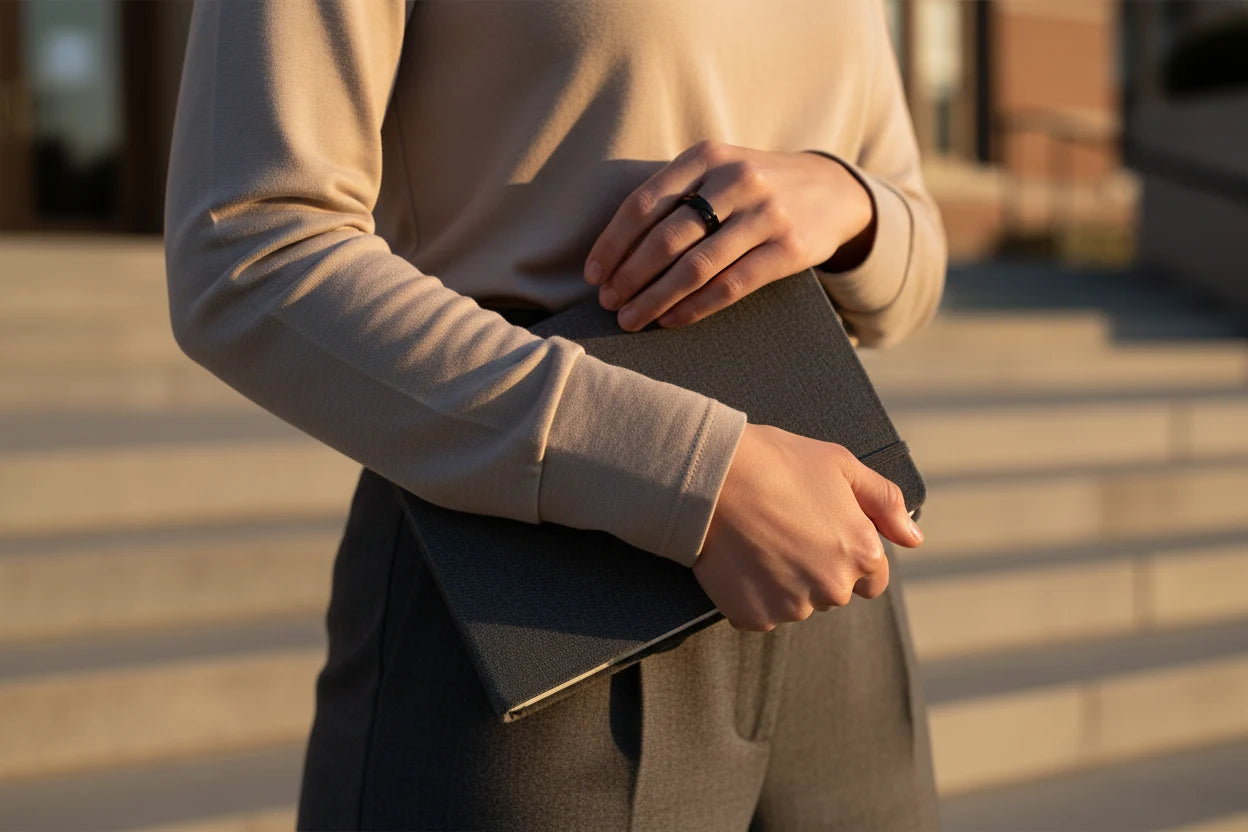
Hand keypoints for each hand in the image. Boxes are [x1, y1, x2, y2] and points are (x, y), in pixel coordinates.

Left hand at [583, 140, 873, 331]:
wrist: (832, 190)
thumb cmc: (754, 186)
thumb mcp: (717, 170)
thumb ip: (674, 195)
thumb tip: (615, 252)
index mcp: (707, 156)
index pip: (644, 204)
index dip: (613, 244)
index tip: (593, 275)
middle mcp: (736, 180)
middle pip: (666, 239)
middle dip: (629, 277)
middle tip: (608, 303)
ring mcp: (765, 215)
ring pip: (695, 267)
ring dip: (656, 299)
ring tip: (632, 319)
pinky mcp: (788, 250)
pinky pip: (730, 286)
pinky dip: (694, 308)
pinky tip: (671, 320)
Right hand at [693, 423, 923, 631]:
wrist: (712, 477)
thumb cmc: (776, 462)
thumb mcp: (841, 465)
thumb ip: (885, 503)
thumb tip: (914, 537)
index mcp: (861, 553)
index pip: (872, 579)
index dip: (846, 554)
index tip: (818, 533)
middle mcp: (833, 588)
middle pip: (832, 591)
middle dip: (814, 568)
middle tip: (783, 529)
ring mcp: (793, 606)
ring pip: (795, 603)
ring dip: (781, 582)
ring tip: (757, 540)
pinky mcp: (755, 616)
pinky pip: (759, 612)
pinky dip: (749, 593)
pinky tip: (739, 560)